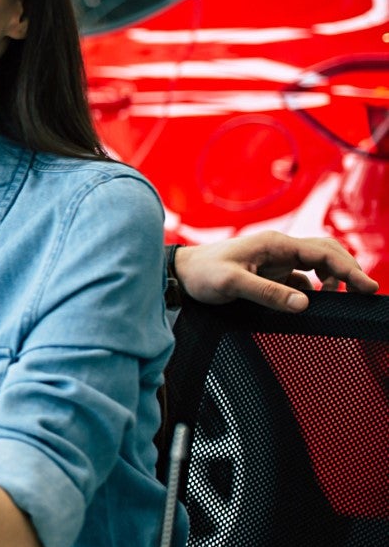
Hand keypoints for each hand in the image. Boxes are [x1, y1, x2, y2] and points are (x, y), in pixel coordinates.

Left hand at [176, 232, 377, 311]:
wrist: (180, 273)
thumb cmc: (202, 274)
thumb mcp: (233, 284)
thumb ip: (268, 293)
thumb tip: (305, 303)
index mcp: (274, 244)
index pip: (321, 252)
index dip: (347, 269)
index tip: (367, 286)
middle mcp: (278, 248)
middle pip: (325, 252)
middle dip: (348, 269)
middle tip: (365, 291)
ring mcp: (275, 260)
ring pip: (315, 264)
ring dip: (332, 277)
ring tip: (342, 297)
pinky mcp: (269, 272)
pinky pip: (301, 277)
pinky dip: (315, 287)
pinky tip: (317, 300)